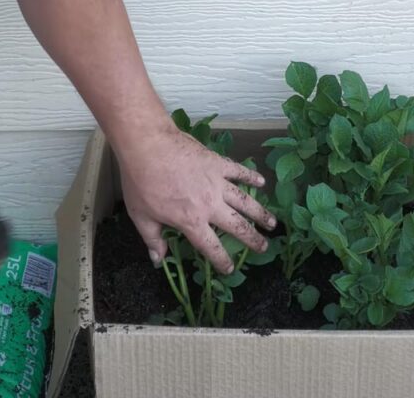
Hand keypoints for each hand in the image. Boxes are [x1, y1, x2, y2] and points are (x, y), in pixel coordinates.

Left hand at [119, 122, 276, 273]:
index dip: (222, 261)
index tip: (230, 269)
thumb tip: (158, 260)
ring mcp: (217, 182)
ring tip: (272, 223)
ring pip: (245, 201)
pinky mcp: (218, 163)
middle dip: (252, 239)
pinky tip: (262, 182)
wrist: (148, 146)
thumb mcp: (141, 216)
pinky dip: (252, 176)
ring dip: (260, 213)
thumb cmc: (141, 182)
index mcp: (191, 221)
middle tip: (264, 247)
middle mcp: (210, 205)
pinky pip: (239, 171)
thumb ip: (153, 239)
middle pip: (237, 226)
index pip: (211, 247)